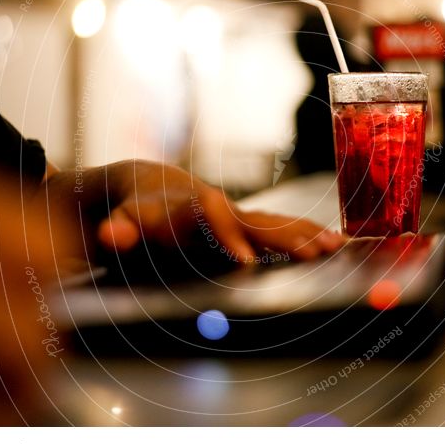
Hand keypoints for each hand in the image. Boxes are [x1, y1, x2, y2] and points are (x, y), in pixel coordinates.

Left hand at [43, 160, 343, 263]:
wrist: (149, 183)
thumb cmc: (134, 205)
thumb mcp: (120, 216)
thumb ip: (119, 227)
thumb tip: (109, 235)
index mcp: (192, 206)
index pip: (213, 218)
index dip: (228, 236)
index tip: (244, 260)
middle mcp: (221, 208)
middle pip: (256, 219)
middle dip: (284, 237)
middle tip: (312, 253)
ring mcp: (237, 215)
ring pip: (275, 223)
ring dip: (304, 235)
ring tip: (335, 247)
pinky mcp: (247, 225)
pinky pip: (280, 228)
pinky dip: (306, 234)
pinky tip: (333, 243)